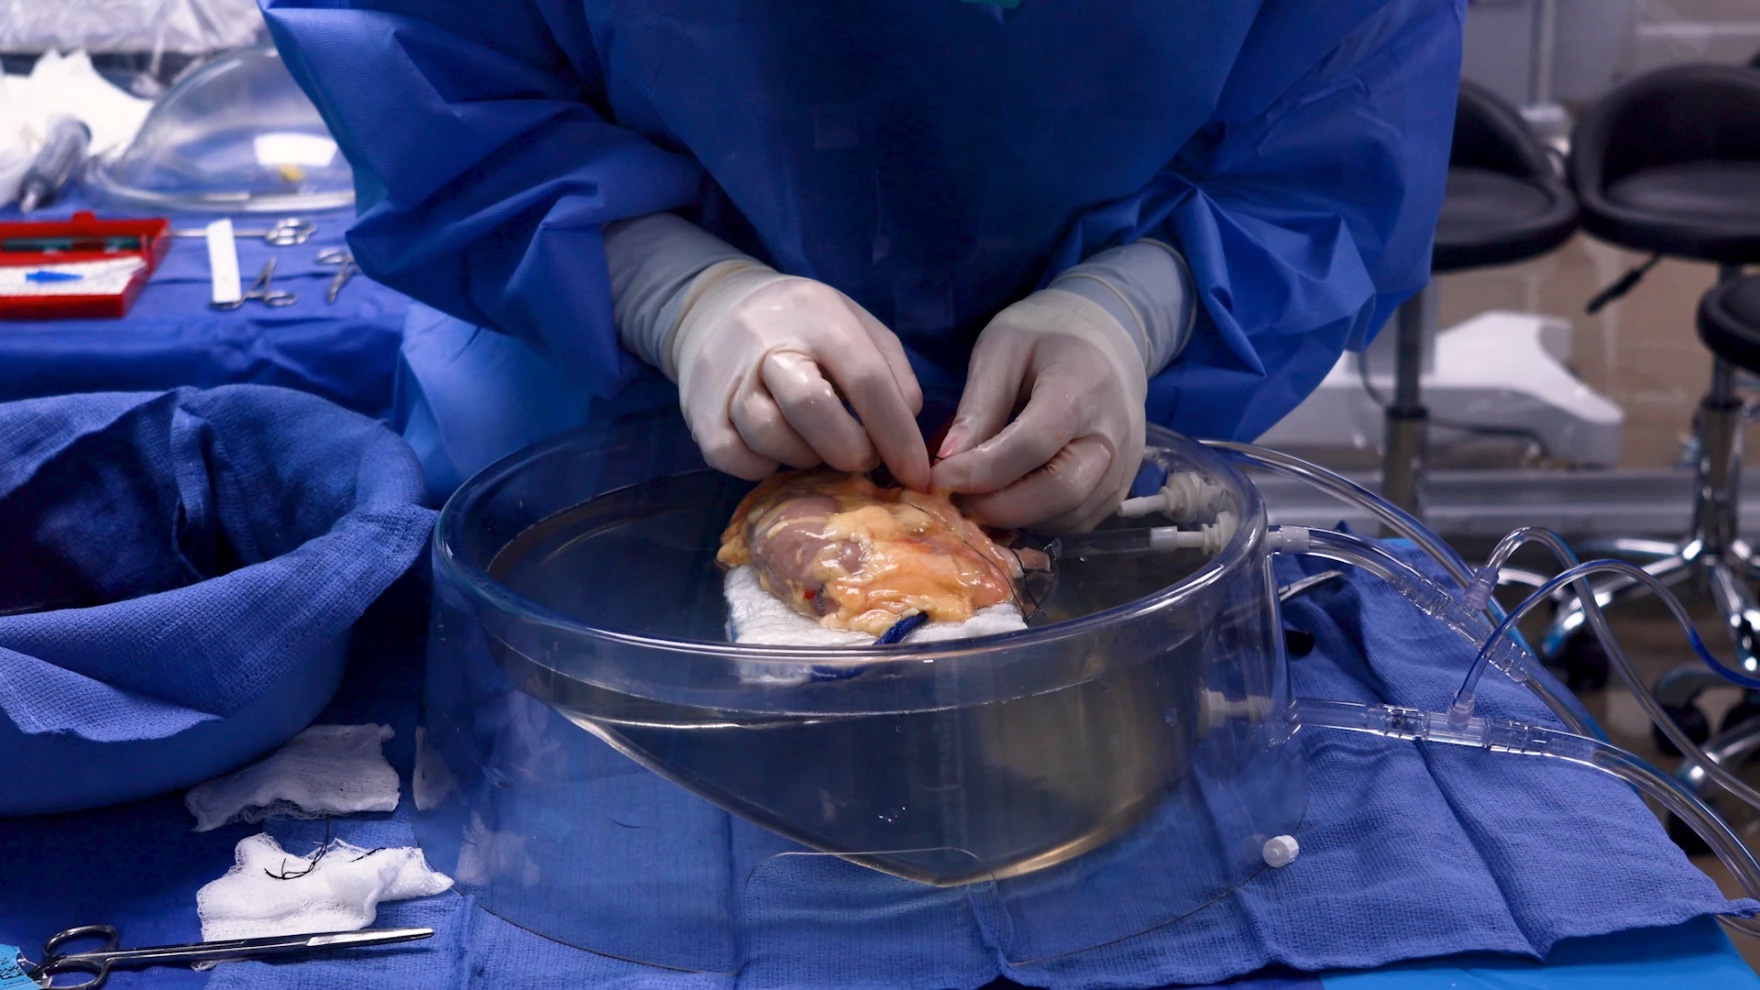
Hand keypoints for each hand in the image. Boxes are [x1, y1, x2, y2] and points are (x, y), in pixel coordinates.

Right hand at [672, 264, 930, 488]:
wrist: (718, 308)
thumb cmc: (805, 326)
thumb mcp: (856, 326)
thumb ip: (892, 373)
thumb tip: (906, 434)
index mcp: (818, 316)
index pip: (866, 379)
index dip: (898, 435)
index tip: (916, 474)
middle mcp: (767, 342)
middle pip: (810, 406)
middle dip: (849, 449)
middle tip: (862, 458)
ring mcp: (726, 377)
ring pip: (770, 436)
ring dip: (806, 458)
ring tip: (816, 446)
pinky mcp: (698, 411)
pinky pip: (734, 457)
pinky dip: (763, 466)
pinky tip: (778, 450)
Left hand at [930, 289, 1145, 532]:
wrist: (1106, 342)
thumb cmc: (1046, 337)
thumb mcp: (1001, 351)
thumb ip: (978, 405)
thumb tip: (947, 461)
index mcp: (1082, 388)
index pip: (1031, 445)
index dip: (980, 470)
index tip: (937, 478)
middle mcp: (1112, 435)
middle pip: (1059, 492)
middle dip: (998, 506)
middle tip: (955, 499)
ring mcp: (1123, 467)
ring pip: (1068, 516)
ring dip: (1017, 518)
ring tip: (977, 499)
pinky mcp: (1120, 489)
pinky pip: (1077, 521)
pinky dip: (1039, 521)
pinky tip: (1009, 501)